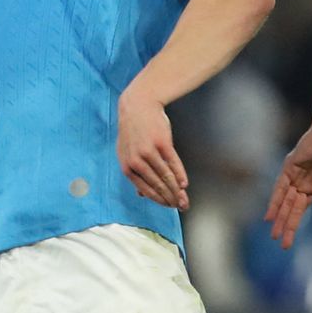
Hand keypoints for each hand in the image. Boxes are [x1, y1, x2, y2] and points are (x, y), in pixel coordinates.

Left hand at [116, 82, 188, 209]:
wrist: (138, 105)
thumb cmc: (134, 130)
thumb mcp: (127, 152)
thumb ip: (134, 173)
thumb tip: (141, 194)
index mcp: (127, 166)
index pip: (146, 189)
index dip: (159, 200)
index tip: (169, 206)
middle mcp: (137, 161)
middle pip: (158, 185)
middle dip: (171, 199)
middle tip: (181, 206)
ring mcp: (149, 151)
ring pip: (166, 176)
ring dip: (177, 190)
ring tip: (184, 198)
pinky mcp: (162, 142)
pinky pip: (173, 162)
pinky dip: (180, 174)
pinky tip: (184, 183)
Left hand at [265, 117, 311, 249]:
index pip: (302, 207)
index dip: (295, 222)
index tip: (290, 239)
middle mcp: (303, 180)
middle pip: (292, 208)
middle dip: (287, 226)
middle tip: (281, 243)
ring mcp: (296, 174)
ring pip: (285, 200)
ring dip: (280, 217)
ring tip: (274, 234)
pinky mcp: (291, 166)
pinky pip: (281, 186)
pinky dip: (275, 201)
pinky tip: (270, 215)